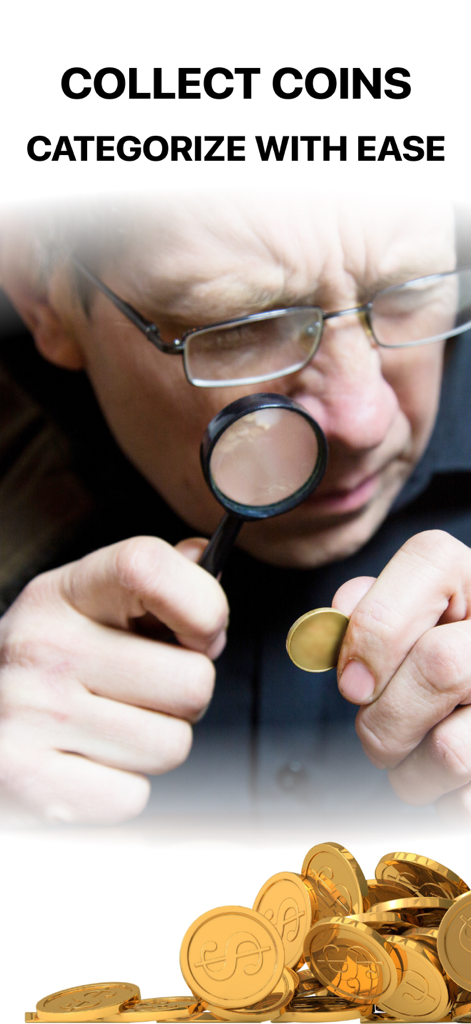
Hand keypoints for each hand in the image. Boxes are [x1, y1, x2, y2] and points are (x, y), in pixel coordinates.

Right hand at [0, 536, 227, 823]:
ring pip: (171, 745)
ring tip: (112, 728)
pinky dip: (122, 788)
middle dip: (185, 697)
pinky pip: (133, 795)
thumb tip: (206, 558)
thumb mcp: (86, 606)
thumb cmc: (48, 665)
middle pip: (191, 681)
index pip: (148, 567)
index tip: (201, 632)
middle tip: (144, 694)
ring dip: (154, 744)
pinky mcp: (29, 782)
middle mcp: (42, 647)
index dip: (202, 604)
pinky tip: (89, 763)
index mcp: (63, 593)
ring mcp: (31, 714)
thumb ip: (154, 581)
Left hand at [333, 530, 470, 817]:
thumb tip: (337, 617)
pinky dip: (443, 801)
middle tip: (374, 735)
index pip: (428, 563)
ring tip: (411, 760)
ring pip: (451, 749)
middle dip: (383, 720)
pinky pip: (466, 800)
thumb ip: (371, 610)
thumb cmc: (432, 658)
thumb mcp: (407, 621)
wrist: (469, 697)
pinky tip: (447, 780)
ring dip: (410, 773)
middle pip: (439, 666)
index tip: (350, 683)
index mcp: (470, 576)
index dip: (376, 628)